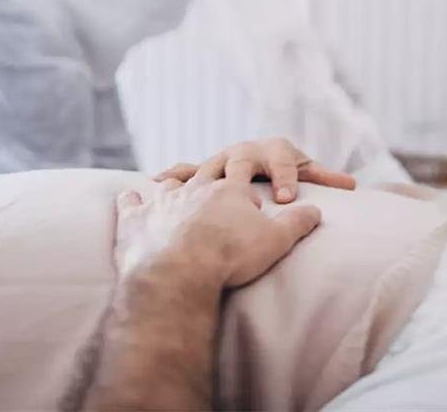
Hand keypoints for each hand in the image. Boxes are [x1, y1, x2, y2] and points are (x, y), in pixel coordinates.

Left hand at [114, 176, 320, 286]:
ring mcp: (162, 202)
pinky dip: (131, 199)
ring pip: (169, 185)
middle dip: (212, 178)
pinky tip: (131, 198)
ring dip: (172, 186)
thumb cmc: (230, 256)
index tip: (250, 203)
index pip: (241, 180)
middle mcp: (195, 188)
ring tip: (174, 190)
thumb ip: (298, 222)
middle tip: (215, 186)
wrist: (179, 272)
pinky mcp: (135, 219)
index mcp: (229, 189)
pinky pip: (130, 202)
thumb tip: (317, 211)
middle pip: (205, 174)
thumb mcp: (276, 239)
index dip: (247, 190)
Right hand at [153, 137, 354, 203]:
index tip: (286, 199)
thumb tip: (356, 184)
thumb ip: (326, 178)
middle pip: (242, 158)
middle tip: (238, 198)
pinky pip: (183, 172)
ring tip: (195, 190)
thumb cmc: (286, 172)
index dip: (285, 176)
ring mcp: (222, 160)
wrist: (260, 161)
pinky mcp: (201, 172)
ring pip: (211, 164)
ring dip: (204, 176)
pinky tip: (157, 185)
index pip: (283, 159)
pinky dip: (171, 176)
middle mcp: (246, 152)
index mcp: (275, 150)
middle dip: (243, 175)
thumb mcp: (306, 173)